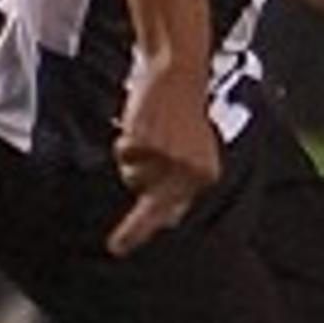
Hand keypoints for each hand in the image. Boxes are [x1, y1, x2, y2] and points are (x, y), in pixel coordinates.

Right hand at [107, 65, 222, 255]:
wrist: (178, 73)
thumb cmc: (182, 112)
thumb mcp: (192, 150)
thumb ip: (180, 184)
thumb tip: (166, 220)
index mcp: (205, 174)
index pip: (172, 211)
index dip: (145, 228)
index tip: (120, 249)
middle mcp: (190, 170)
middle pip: (149, 203)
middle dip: (135, 219)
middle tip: (118, 244)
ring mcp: (168, 158)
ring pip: (132, 176)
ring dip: (132, 158)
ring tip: (149, 133)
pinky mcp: (147, 143)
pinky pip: (123, 154)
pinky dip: (125, 142)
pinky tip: (140, 124)